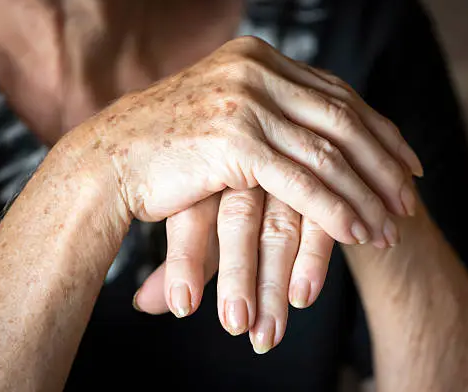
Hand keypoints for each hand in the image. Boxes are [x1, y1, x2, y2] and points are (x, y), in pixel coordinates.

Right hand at [85, 35, 419, 233]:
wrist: (109, 159)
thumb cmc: (167, 145)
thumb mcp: (224, 112)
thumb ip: (269, 109)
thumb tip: (315, 130)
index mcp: (257, 58)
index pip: (338, 94)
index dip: (380, 130)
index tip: (408, 162)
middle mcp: (255, 70)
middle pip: (342, 119)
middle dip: (384, 164)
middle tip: (411, 198)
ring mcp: (244, 102)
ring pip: (327, 152)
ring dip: (367, 194)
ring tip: (392, 228)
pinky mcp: (233, 140)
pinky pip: (300, 180)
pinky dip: (335, 209)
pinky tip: (358, 234)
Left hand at [135, 188, 335, 353]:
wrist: (294, 133)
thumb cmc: (237, 189)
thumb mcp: (209, 214)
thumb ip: (185, 259)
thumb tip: (142, 303)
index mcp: (210, 170)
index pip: (193, 215)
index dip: (186, 259)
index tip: (181, 304)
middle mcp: (247, 170)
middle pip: (238, 222)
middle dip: (237, 277)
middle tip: (234, 325)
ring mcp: (287, 174)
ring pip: (279, 230)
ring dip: (274, 284)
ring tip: (266, 335)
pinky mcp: (324, 185)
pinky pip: (318, 225)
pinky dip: (313, 261)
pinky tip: (303, 296)